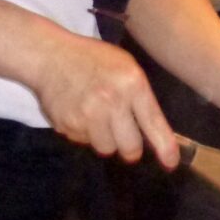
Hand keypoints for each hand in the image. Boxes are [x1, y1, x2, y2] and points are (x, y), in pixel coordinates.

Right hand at [29, 29, 176, 166]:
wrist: (50, 56)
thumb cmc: (93, 60)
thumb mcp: (125, 67)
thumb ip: (141, 96)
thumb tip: (155, 132)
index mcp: (131, 84)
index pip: (153, 123)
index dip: (165, 148)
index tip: (170, 163)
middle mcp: (111, 102)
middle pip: (130, 148)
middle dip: (131, 148)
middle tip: (126, 138)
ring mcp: (87, 115)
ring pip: (106, 148)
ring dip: (106, 140)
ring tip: (98, 118)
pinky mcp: (67, 125)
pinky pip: (84, 142)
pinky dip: (84, 133)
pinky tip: (79, 112)